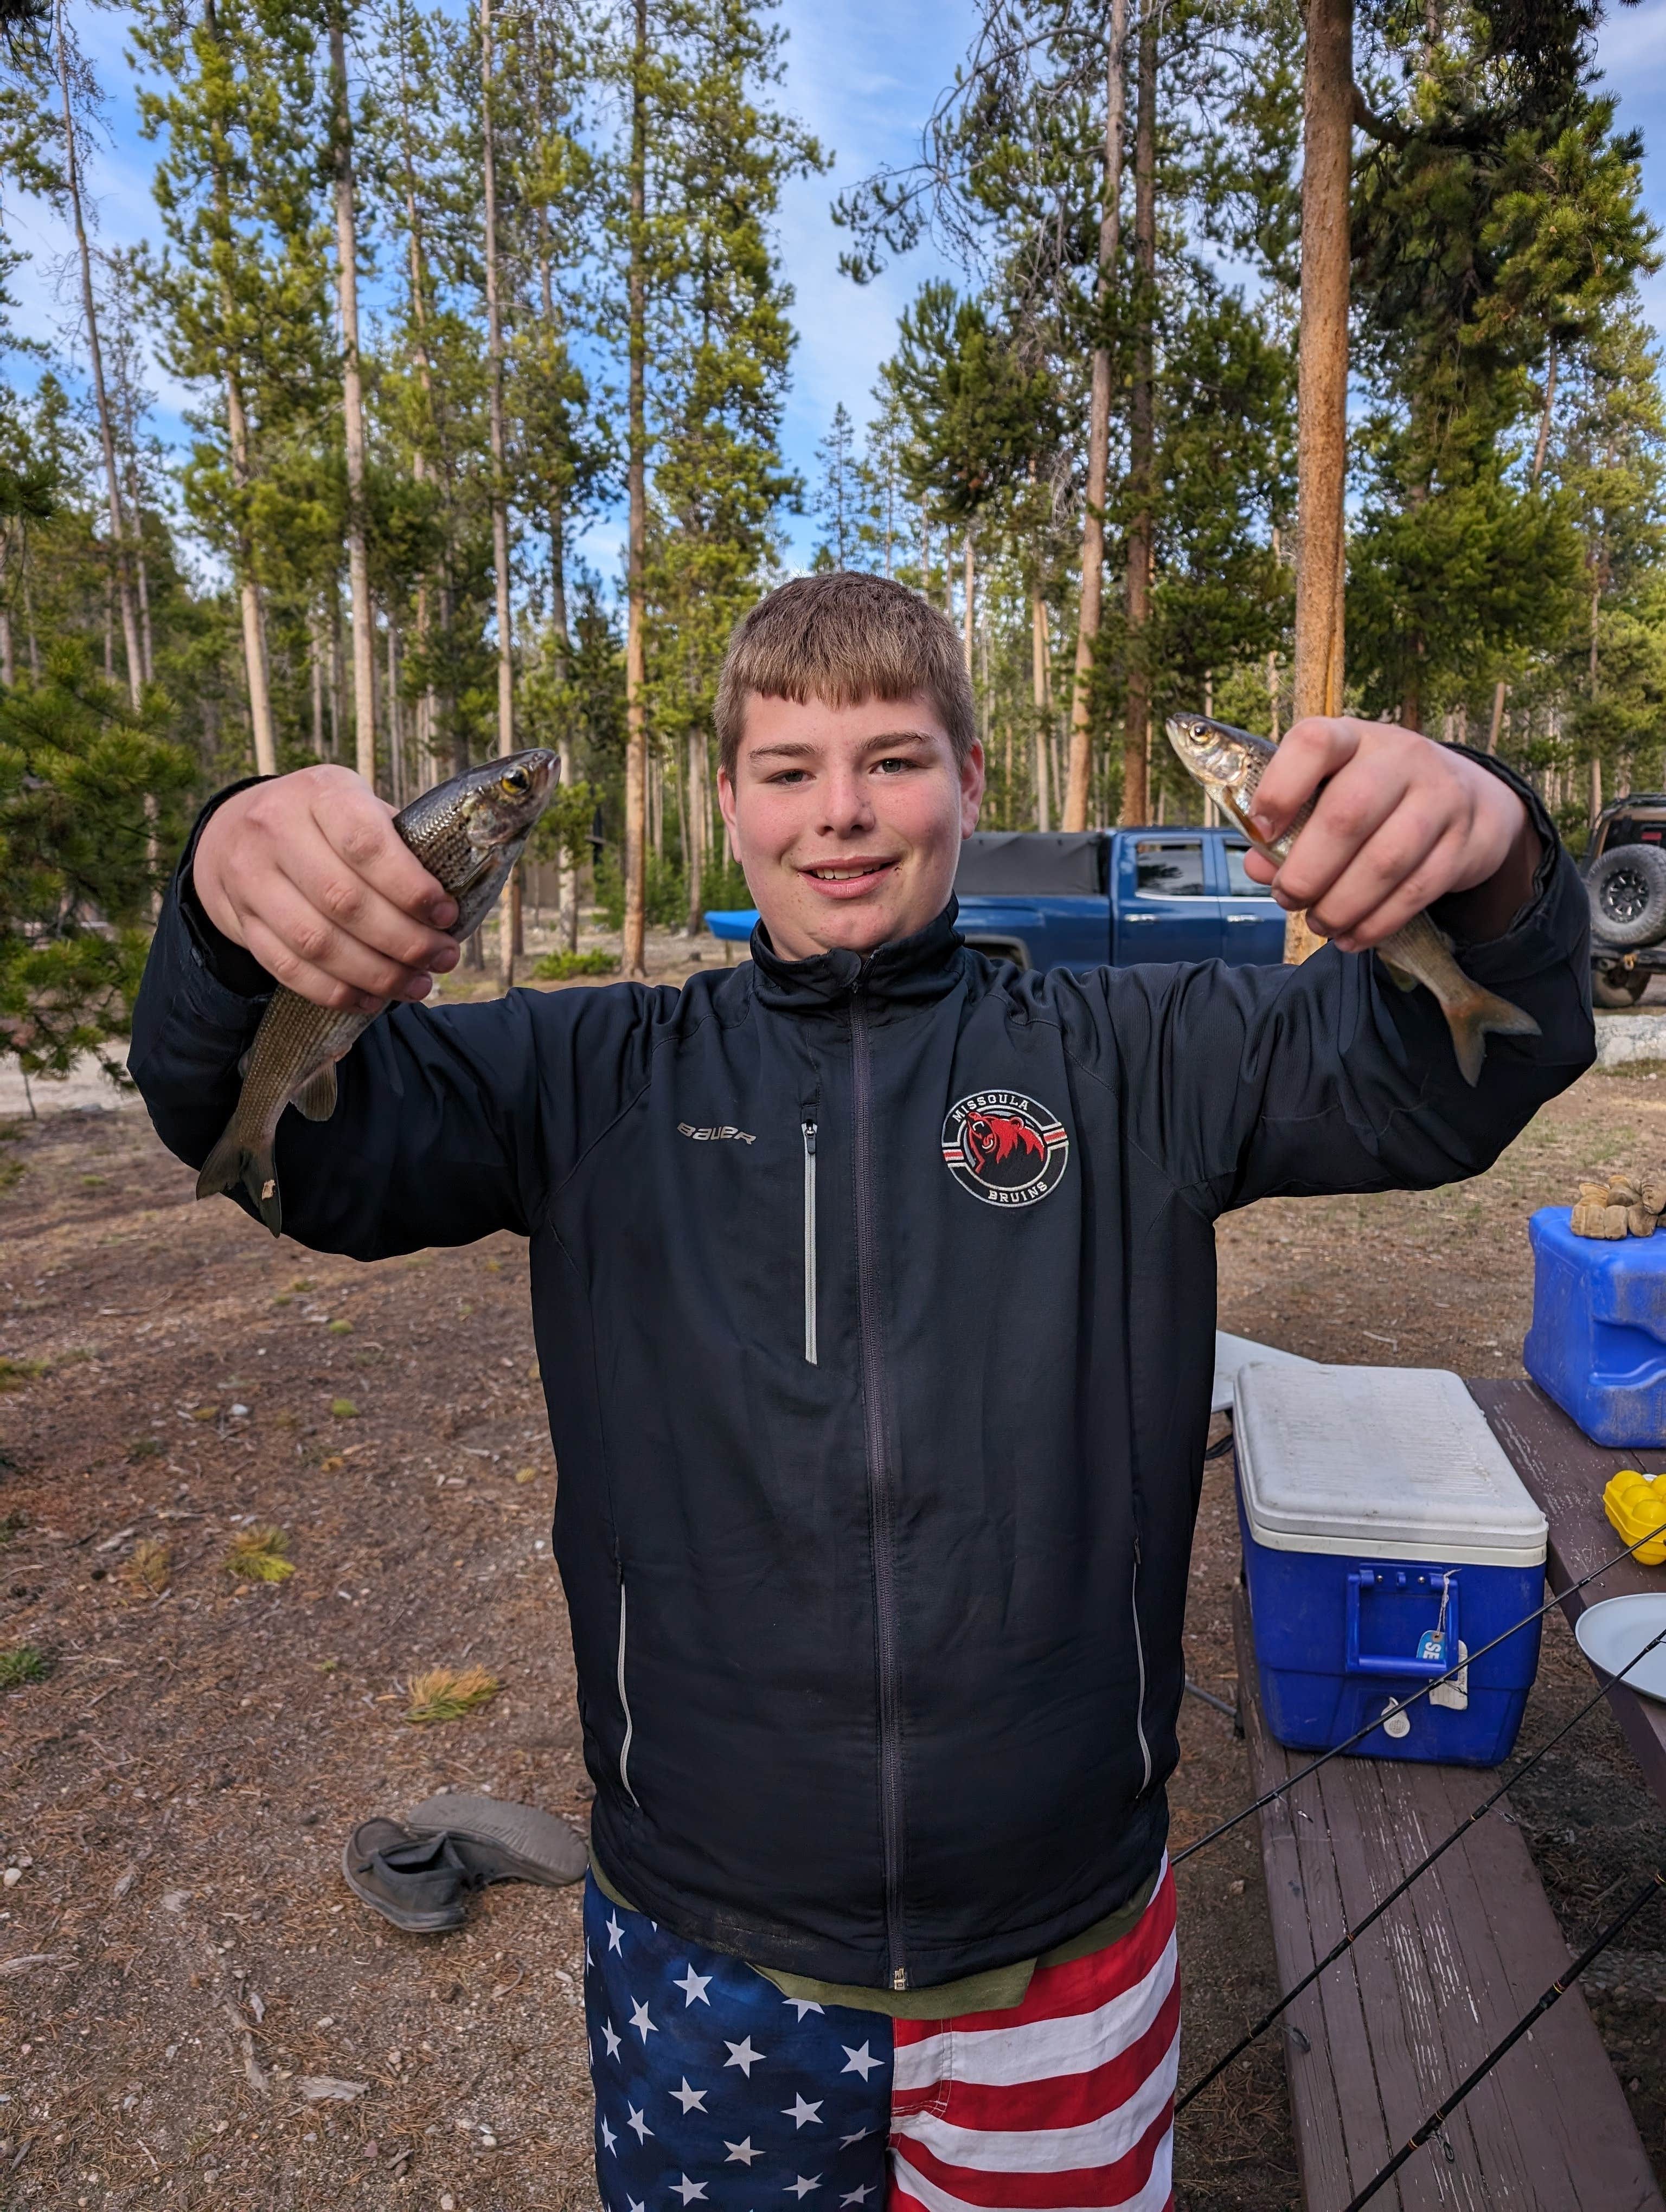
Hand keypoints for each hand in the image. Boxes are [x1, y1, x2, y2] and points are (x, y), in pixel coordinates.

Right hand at [193, 766, 459, 1011]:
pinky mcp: (240, 921)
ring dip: (375, 974)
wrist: (234, 831)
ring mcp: (250, 877)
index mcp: (319, 793)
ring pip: (316, 941)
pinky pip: (287, 968)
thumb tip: (457, 897)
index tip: (447, 915)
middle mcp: (275, 830)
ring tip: (417, 985)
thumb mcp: (357, 806)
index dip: (411, 886)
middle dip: (404, 940)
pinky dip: (334, 992)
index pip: (365, 843)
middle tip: (443, 959)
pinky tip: (371, 1000)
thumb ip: (399, 842)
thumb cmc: (322, 823)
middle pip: (344, 900)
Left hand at [1241, 718, 1528, 950]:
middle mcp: (1401, 758)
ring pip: (1385, 861)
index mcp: (1354, 738)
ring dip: (1341, 905)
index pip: (1314, 743)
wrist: (1470, 798)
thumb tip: (1259, 868)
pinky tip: (1351, 937)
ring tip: (1319, 923)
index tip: (1261, 830)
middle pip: (1347, 815)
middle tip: (1288, 898)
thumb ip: (1290, 826)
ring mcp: (1440, 796)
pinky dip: (1377, 922)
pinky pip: (1417, 890)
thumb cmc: (1380, 796)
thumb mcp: (1332, 792)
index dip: (1280, 789)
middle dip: (1307, 871)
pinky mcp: (1464, 841)